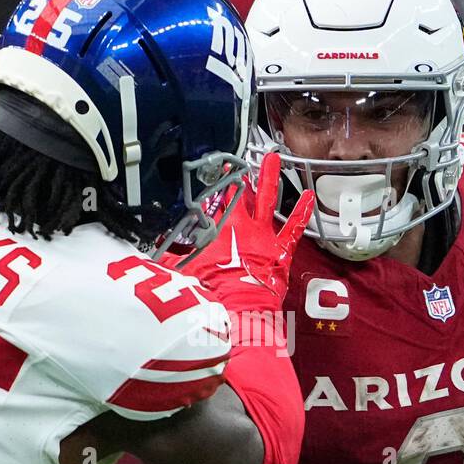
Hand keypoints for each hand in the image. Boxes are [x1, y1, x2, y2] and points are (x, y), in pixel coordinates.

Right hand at [178, 152, 314, 305]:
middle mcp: (242, 225)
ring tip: (272, 158)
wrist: (238, 305)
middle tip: (241, 164)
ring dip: (269, 178)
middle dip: (240, 178)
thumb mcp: (184, 270)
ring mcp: (263, 234)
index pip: (215, 199)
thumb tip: (154, 253)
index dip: (215, 184)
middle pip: (240, 194)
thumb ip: (170, 258)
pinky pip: (294, 227)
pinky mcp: (280, 248)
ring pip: (267, 199)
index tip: (215, 171)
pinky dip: (302, 212)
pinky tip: (309, 196)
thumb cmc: (212, 288)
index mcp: (219, 227)